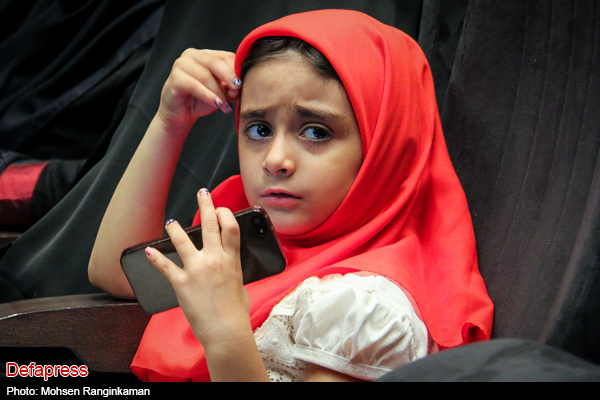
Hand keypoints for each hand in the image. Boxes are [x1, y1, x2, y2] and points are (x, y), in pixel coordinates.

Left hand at [145, 189, 250, 347]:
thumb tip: (229, 269)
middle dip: (206, 205)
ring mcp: (197, 269)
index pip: (231, 227)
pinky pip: (165, 266)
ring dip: (175, 229)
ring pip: (182, 240)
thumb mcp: (240, 285)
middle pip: (210, 225)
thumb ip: (233, 272)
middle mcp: (215, 259)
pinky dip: (155, 258)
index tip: (221, 208)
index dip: (226, 213)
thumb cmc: (236, 313)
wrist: (225, 331)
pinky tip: (148, 251)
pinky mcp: (181, 282)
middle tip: (202, 192)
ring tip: (171, 222)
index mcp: (232, 260)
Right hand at [157, 49, 240, 131]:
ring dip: (219, 92)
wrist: (180, 114)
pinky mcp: (174, 79)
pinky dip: (207, 95)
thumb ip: (229, 87)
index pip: (225, 56)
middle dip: (229, 77)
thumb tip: (238, 86)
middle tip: (237, 90)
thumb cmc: (200, 100)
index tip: (243, 85)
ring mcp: (181, 65)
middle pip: (215, 62)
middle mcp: (192, 55)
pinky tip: (217, 104)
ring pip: (205, 76)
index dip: (236, 70)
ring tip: (227, 106)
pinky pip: (194, 85)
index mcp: (205, 55)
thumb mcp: (220, 92)